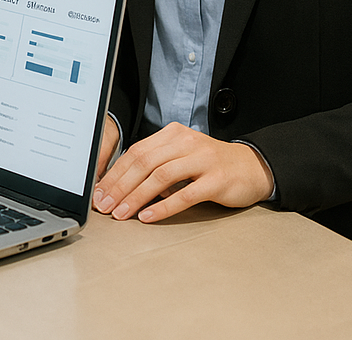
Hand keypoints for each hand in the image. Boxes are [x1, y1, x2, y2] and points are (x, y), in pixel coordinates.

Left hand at [92, 121, 273, 223]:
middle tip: (104, 205)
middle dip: (120, 186)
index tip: (99, 191)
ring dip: (136, 197)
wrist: (251, 167)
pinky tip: (148, 216)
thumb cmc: (210, 165)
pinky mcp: (216, 179)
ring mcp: (202, 159)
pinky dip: (164, 206)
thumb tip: (122, 186)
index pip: (136, 152)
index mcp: (172, 134)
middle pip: (144, 162)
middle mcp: (185, 142)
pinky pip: (185, 194)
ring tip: (121, 213)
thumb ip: (157, 164)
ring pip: (160, 176)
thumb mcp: (181, 157)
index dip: (114, 172)